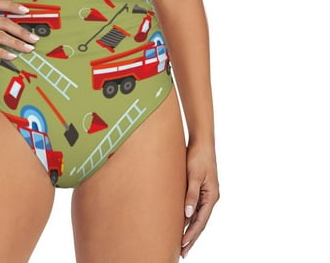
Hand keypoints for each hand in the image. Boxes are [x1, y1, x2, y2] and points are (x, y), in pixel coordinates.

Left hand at [181, 143, 218, 257]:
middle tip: (182, 252)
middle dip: (191, 238)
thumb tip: (188, 214)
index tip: (183, 246)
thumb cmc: (197, 156)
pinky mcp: (200, 188)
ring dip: (190, 229)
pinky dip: (189, 217)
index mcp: (211, 196)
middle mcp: (210, 197)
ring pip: (198, 216)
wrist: (201, 142)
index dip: (192, 234)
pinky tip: (182, 222)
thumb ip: (191, 194)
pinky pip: (195, 207)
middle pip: (200, 222)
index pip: (201, 221)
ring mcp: (206, 193)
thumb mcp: (193, 175)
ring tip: (181, 243)